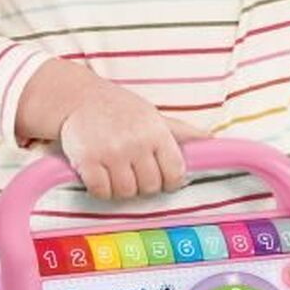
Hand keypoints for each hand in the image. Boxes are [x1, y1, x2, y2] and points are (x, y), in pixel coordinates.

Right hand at [58, 81, 209, 200]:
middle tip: (132, 172)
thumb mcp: (152, 115)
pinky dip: (100, 189)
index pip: (175, 172)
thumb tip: (210, 139)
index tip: (159, 178)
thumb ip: (180, 131)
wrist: (78, 97)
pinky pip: (101, 191)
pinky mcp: (87, 160)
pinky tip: (98, 175)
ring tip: (114, 172)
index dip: (169, 181)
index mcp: (156, 132)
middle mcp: (136, 142)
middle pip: (150, 186)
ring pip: (126, 192)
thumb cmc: (120, 108)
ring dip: (120, 188)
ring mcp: (111, 152)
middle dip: (142, 184)